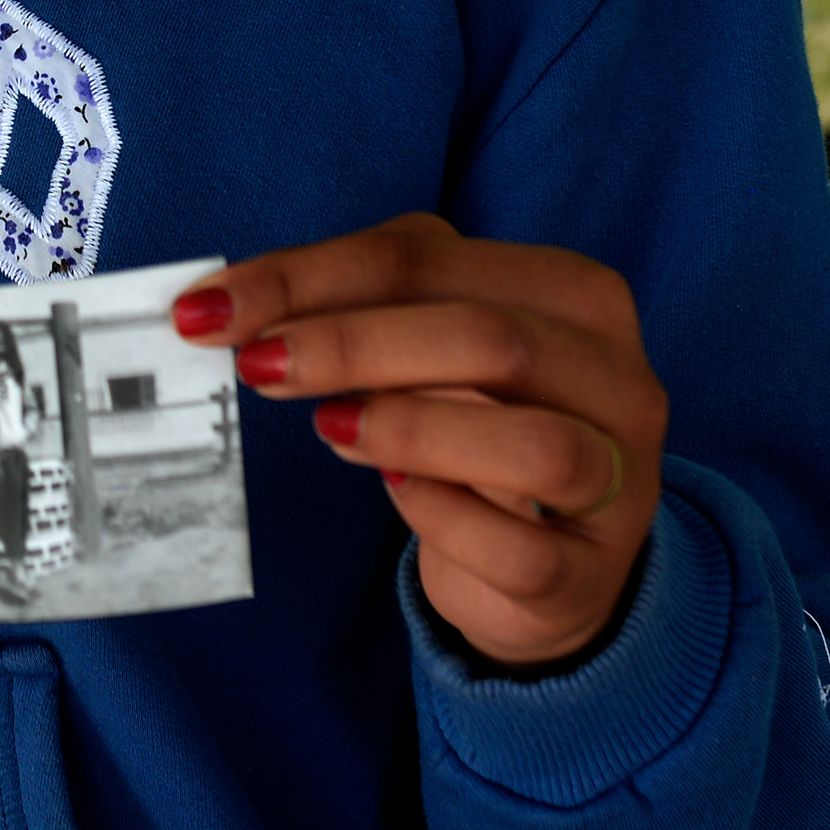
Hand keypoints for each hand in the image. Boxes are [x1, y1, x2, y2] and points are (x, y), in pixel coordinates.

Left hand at [181, 212, 665, 667]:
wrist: (548, 564)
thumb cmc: (475, 430)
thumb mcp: (429, 349)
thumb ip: (356, 309)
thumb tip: (229, 309)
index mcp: (573, 294)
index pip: (424, 257)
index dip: (304, 277)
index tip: (208, 310)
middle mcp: (617, 377)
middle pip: (486, 336)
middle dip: (349, 345)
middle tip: (254, 366)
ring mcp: (621, 481)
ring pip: (531, 442)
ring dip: (409, 428)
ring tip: (330, 430)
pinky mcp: (590, 572)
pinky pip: (517, 545)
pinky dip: (441, 516)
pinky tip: (394, 495)